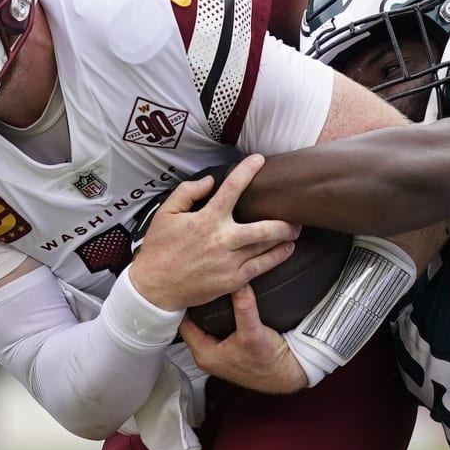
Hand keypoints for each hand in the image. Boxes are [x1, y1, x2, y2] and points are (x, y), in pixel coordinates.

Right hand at [126, 154, 298, 310]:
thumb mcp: (165, 214)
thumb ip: (187, 192)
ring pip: (267, 247)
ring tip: (295, 230)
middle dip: (284, 220)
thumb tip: (209, 181)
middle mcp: (222, 240)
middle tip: (295, 213)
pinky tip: (287, 250)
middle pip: (264, 227)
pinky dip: (278, 257)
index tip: (259, 160)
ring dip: (285, 237)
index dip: (247, 171)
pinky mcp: (233, 280)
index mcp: (206, 220)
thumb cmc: (159, 250)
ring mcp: (230, 262)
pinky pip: (262, 267)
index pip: (232, 189)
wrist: (155, 288)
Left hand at [179, 287, 308, 394]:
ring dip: (206, 313)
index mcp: (204, 355)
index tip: (188, 288)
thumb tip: (239, 283)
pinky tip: (223, 307)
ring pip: (204, 328)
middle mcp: (207, 356)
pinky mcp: (229, 351)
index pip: (182, 324)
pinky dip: (217, 319)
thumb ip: (244, 306)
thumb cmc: (268, 362)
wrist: (287, 373)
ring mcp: (218, 354)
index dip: (185, 305)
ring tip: (207, 292)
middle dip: (195, 307)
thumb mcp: (253, 332)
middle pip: (192, 325)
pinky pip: (216, 330)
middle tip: (196, 286)